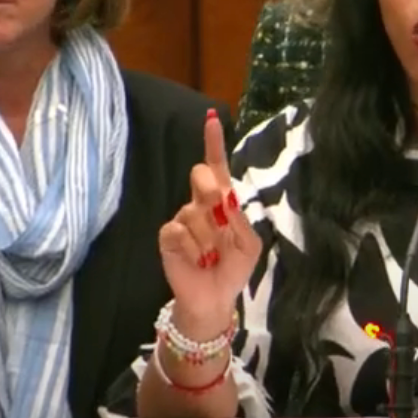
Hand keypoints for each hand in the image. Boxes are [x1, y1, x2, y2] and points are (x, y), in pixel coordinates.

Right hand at [158, 109, 261, 335]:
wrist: (214, 298)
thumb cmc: (233, 268)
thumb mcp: (249, 244)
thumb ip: (240, 219)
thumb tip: (225, 195)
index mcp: (223, 201)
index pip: (217, 166)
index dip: (213, 143)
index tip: (211, 119)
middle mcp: (200, 204)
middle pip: (201, 175)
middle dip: (211, 193)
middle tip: (220, 218)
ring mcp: (182, 218)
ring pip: (194, 212)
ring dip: (208, 240)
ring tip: (210, 257)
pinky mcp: (168, 236)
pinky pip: (178, 230)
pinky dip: (192, 248)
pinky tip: (196, 260)